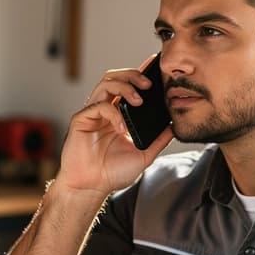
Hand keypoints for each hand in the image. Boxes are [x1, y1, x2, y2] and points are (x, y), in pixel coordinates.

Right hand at [56, 64, 173, 196]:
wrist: (91, 188)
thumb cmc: (111, 173)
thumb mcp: (144, 155)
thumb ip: (159, 140)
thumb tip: (174, 126)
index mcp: (117, 115)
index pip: (128, 86)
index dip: (140, 73)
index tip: (154, 66)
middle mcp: (104, 110)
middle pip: (115, 77)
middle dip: (133, 75)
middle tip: (148, 84)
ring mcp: (92, 114)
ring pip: (105, 83)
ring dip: (125, 87)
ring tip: (138, 100)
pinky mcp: (81, 120)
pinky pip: (98, 106)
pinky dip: (113, 113)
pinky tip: (122, 128)